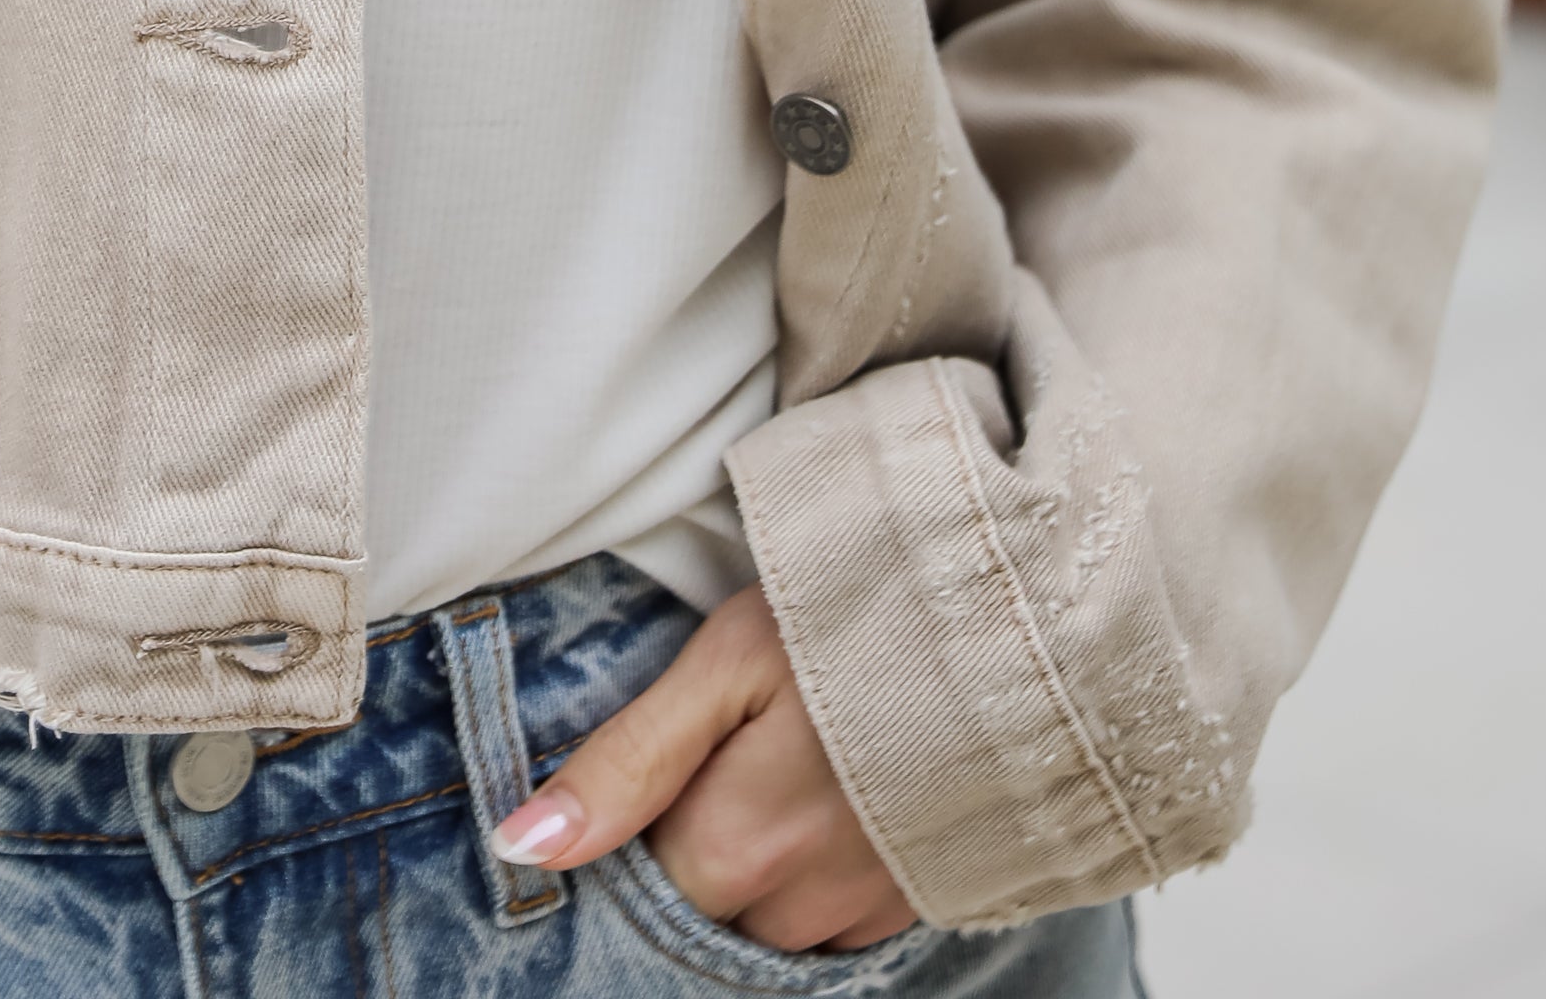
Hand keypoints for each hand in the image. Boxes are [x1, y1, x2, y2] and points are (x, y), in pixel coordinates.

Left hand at [490, 586, 914, 954]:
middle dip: (696, 848)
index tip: (658, 763)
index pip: (639, 882)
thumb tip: (518, 847)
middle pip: (706, 907)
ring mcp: (863, 915)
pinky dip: (818, 876)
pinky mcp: (916, 905)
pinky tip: (831, 801)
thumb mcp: (728, 661)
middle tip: (723, 752)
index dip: (633, 824)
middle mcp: (797, 908)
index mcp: (736, 848)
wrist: (1026, 636)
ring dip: (758, 868)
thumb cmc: (861, 624)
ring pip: (771, 922)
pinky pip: (836, 922)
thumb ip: (626, 762)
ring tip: (779, 767)